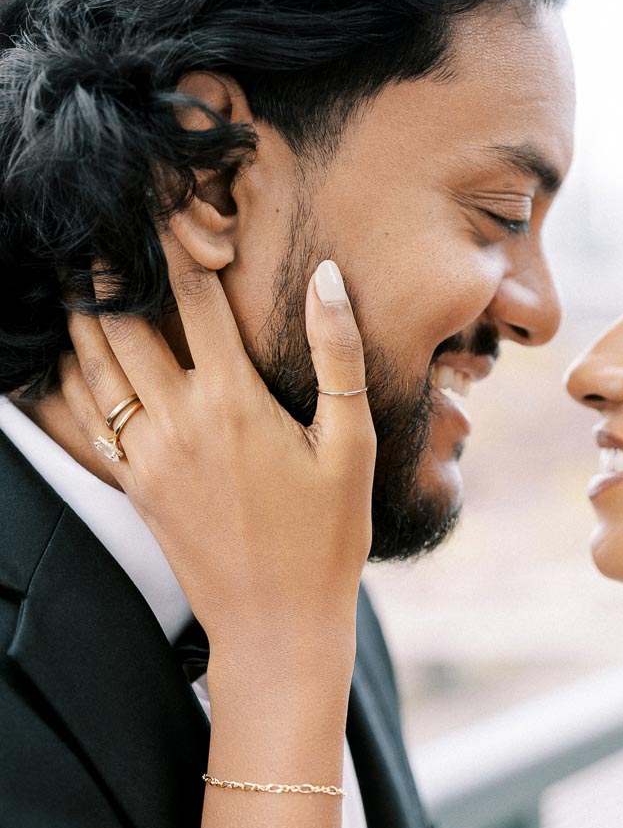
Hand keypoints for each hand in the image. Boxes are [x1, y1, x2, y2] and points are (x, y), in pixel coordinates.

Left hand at [60, 235, 374, 694]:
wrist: (276, 625)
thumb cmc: (326, 537)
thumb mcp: (350, 445)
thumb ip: (337, 356)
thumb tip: (327, 279)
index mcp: (233, 401)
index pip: (193, 297)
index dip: (176, 241)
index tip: (162, 202)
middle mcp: (177, 420)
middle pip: (125, 322)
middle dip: (111, 268)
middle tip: (100, 225)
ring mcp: (146, 455)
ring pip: (94, 365)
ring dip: (83, 314)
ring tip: (75, 273)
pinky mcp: (133, 483)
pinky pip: (86, 417)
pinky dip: (70, 377)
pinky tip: (67, 354)